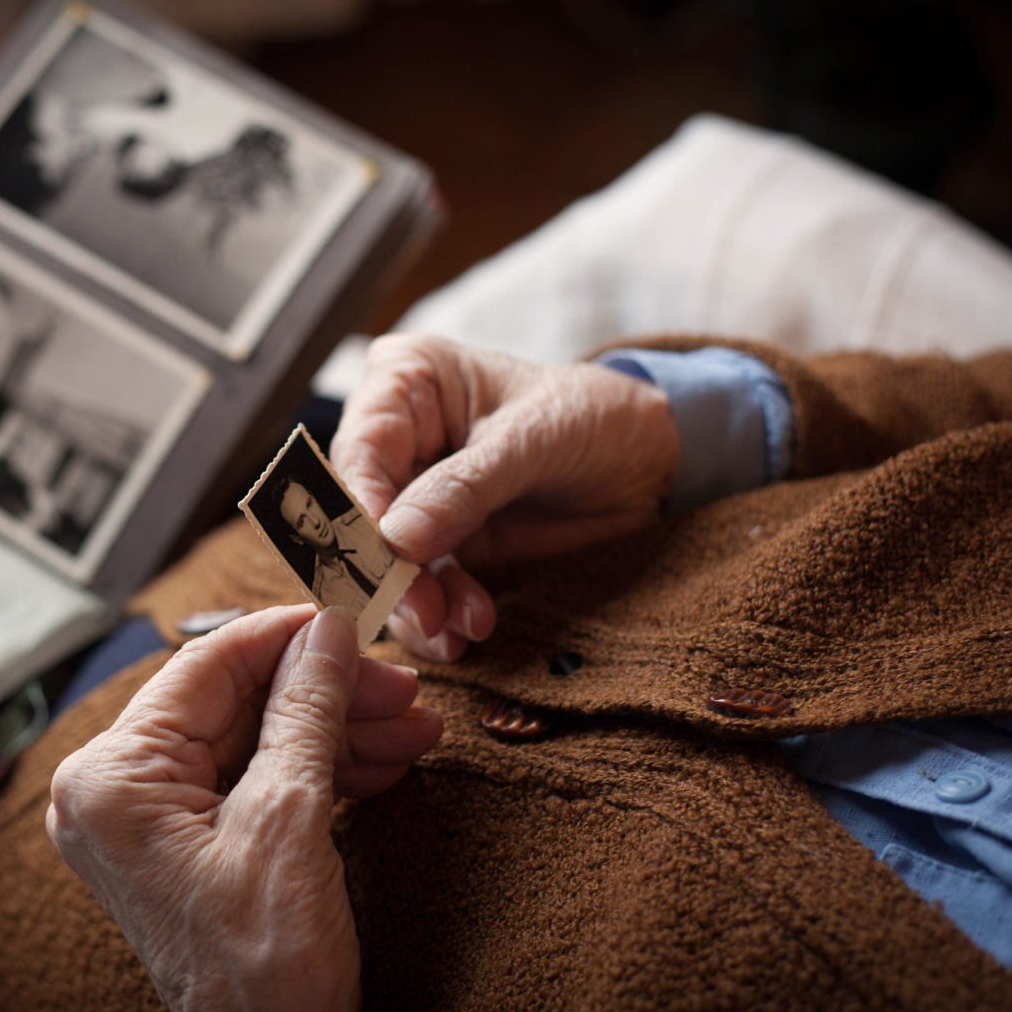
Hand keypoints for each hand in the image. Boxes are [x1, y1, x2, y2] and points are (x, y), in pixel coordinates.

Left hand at [47, 605, 441, 1011]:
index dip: (286, 636)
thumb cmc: (263, 968)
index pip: (205, 667)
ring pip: (253, 742)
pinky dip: (316, 772)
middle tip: (399, 687)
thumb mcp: (290, 818)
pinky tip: (380, 762)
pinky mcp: (185, 848)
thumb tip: (329, 632)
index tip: (348, 617)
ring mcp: (147, 824)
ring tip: (411, 728)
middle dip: (325, 695)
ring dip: (334, 733)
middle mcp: (113, 795)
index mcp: (112, 780)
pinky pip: (252, 784)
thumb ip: (306, 710)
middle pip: (234, 704)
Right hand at [331, 334, 677, 659]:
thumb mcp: (532, 441)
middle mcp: (398, 433)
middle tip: (422, 611)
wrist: (650, 460)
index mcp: (406, 379)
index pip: (360, 449)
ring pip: (385, 556)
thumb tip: (395, 537)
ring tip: (454, 631)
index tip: (383, 556)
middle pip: (360, 510)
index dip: (362, 508)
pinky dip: (439, 613)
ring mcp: (415, 490)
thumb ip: (463, 488)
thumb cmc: (593, 416)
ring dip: (415, 602)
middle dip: (389, 568)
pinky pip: (421, 582)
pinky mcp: (440, 539)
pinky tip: (464, 631)